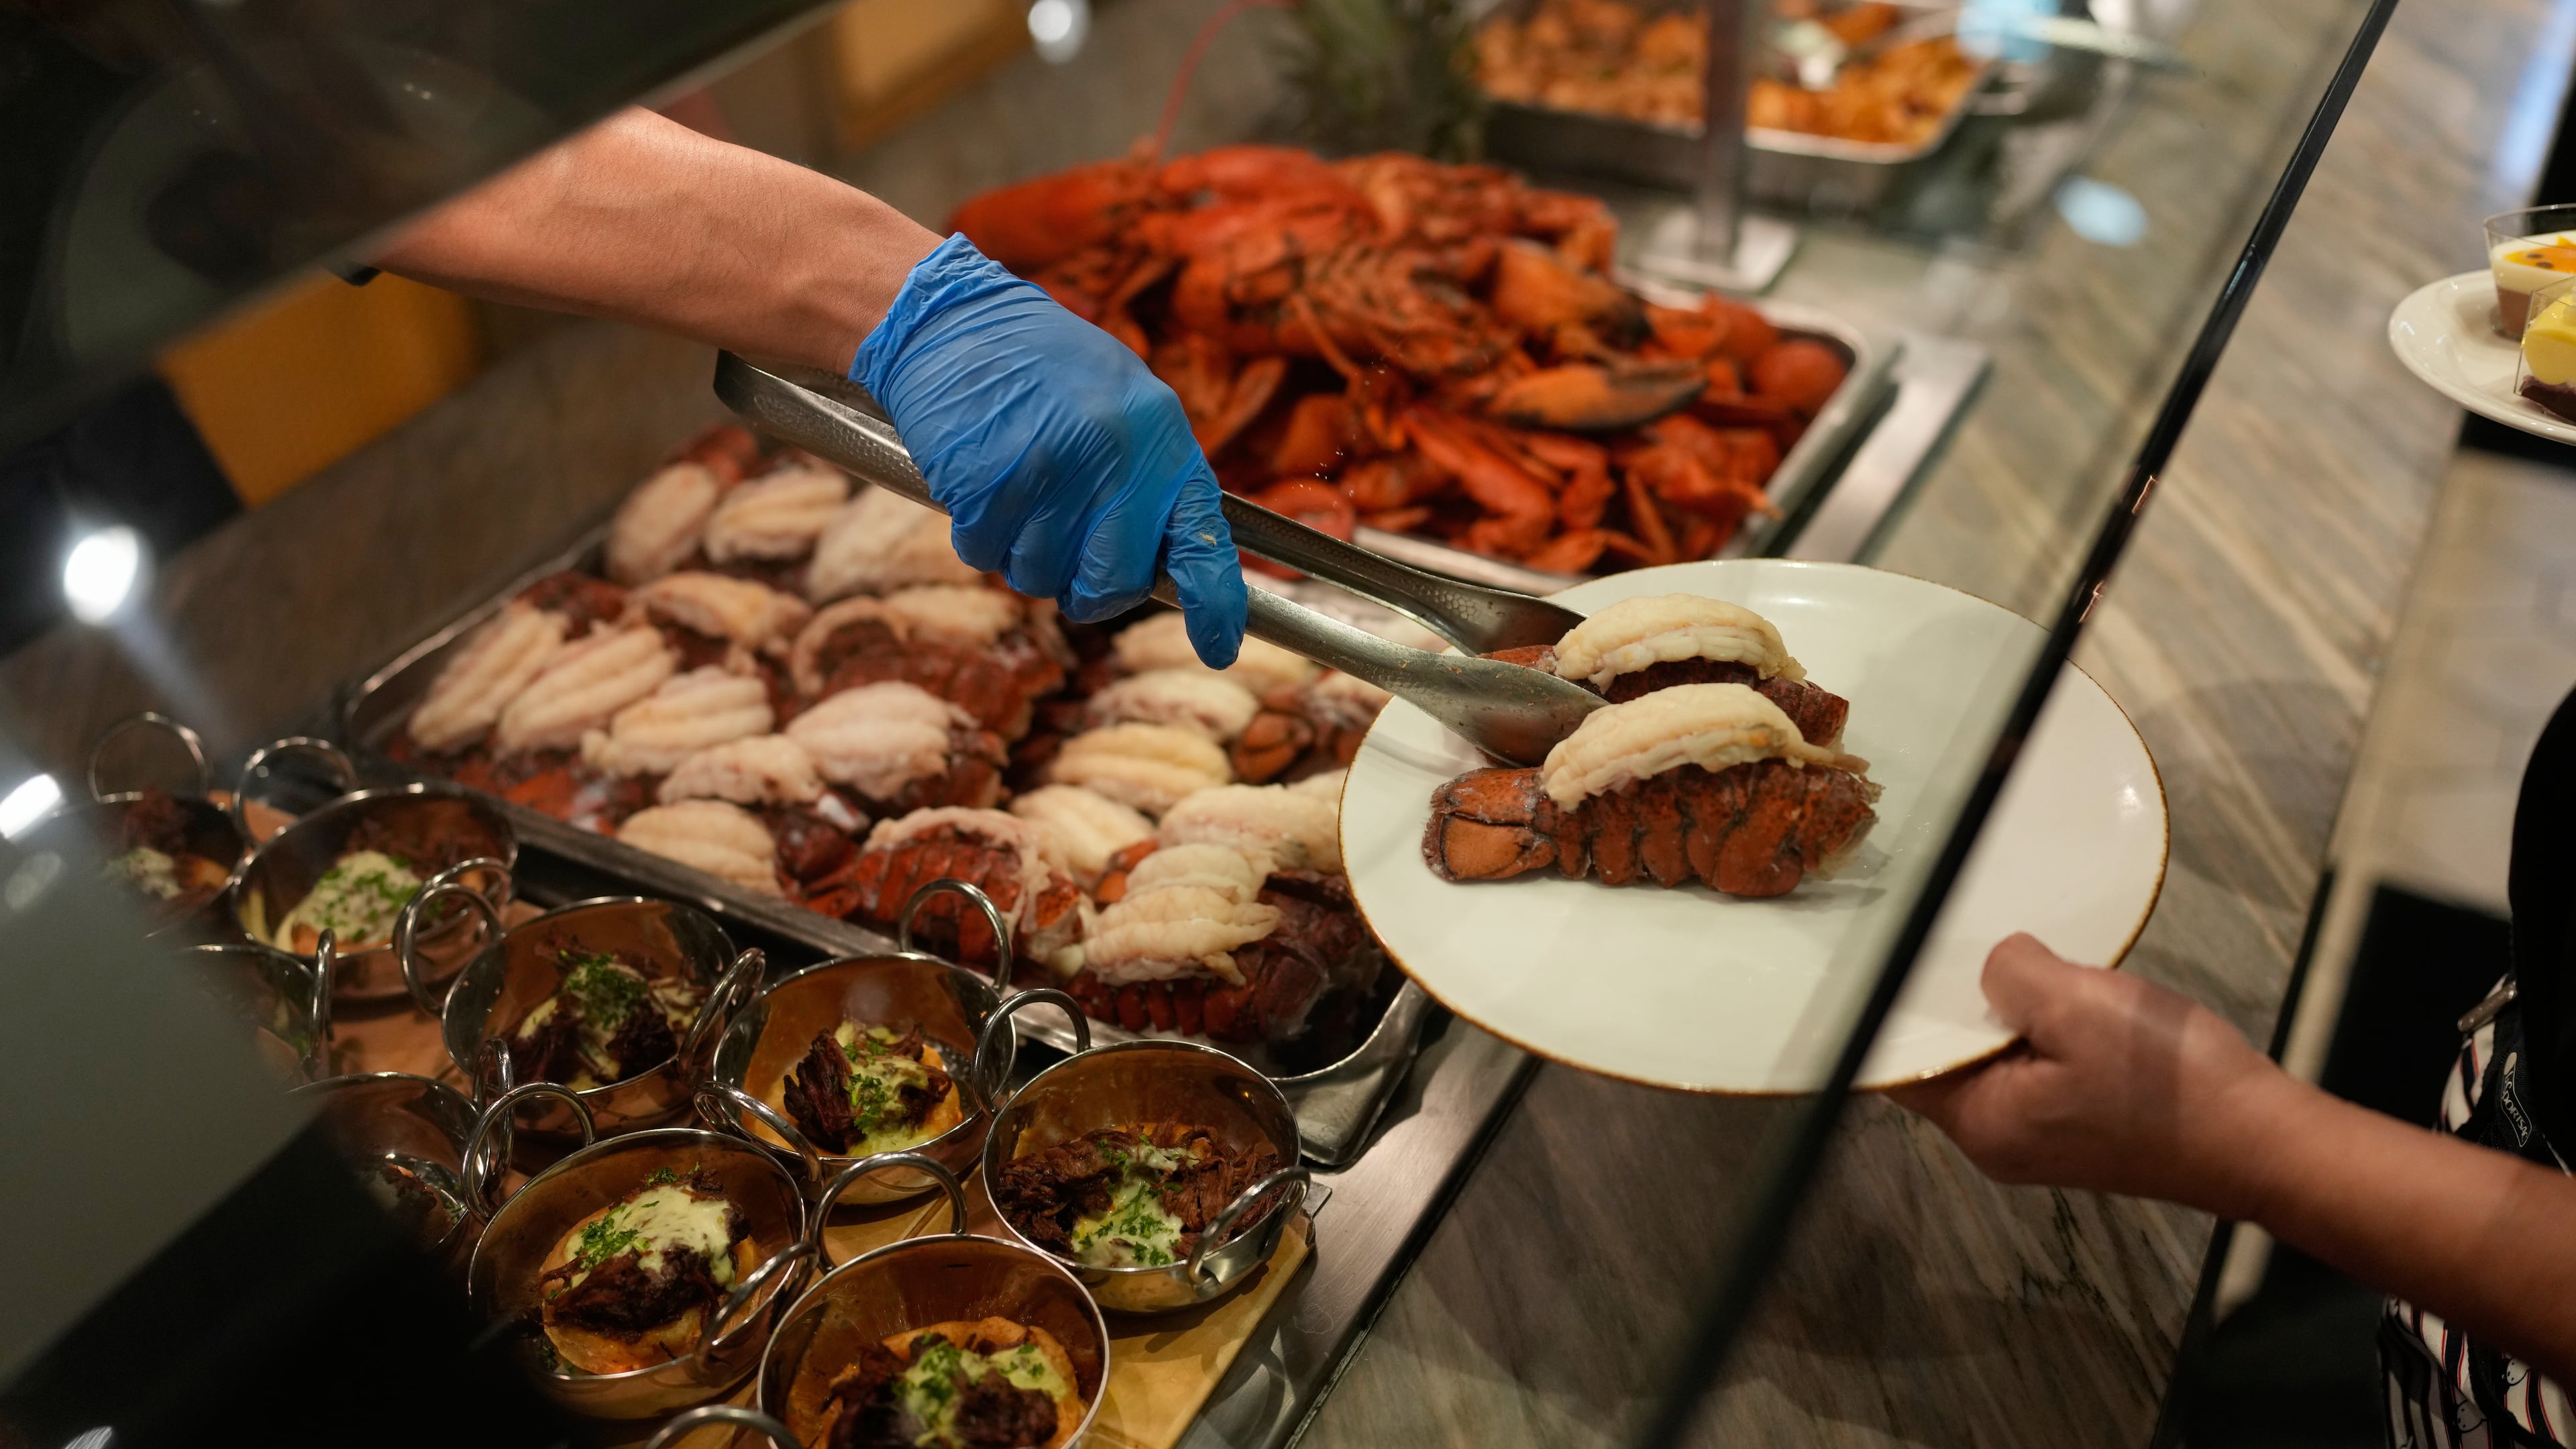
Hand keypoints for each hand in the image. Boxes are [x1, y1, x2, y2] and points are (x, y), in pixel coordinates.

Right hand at [852, 234, 1247, 664]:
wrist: (955, 318)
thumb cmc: (1044, 367)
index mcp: (1159, 436)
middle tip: (1067, 558)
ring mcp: (1050, 471)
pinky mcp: (988, 482)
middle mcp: (1114, 456)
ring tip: (1017, 492)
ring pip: (1039, 577)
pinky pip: (984, 553)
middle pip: (1111, 584)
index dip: (1214, 602)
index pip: (1201, 539)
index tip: (1219, 647)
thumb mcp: (1123, 404)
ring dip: (1022, 555)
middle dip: (1087, 589)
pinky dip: (978, 534)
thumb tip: (1166, 563)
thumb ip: (1149, 478)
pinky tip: (981, 484)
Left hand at [1890, 933, 2296, 1219]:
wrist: (2263, 1141)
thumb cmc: (2171, 1086)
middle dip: (1965, 1002)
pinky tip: (2076, 1001)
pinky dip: (2050, 1030)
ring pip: (1998, 1056)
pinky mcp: (2080, 1125)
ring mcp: (2041, 1137)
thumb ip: (2011, 974)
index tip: (1900, 953)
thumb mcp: (2077, 1006)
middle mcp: (1999, 1140)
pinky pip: (2040, 1066)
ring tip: (2040, 971)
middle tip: (1983, 946)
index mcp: (1981, 1124)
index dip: (1899, 1005)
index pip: (1901, 1062)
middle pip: (1949, 1055)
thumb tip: (1994, 962)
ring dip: (2016, 1012)